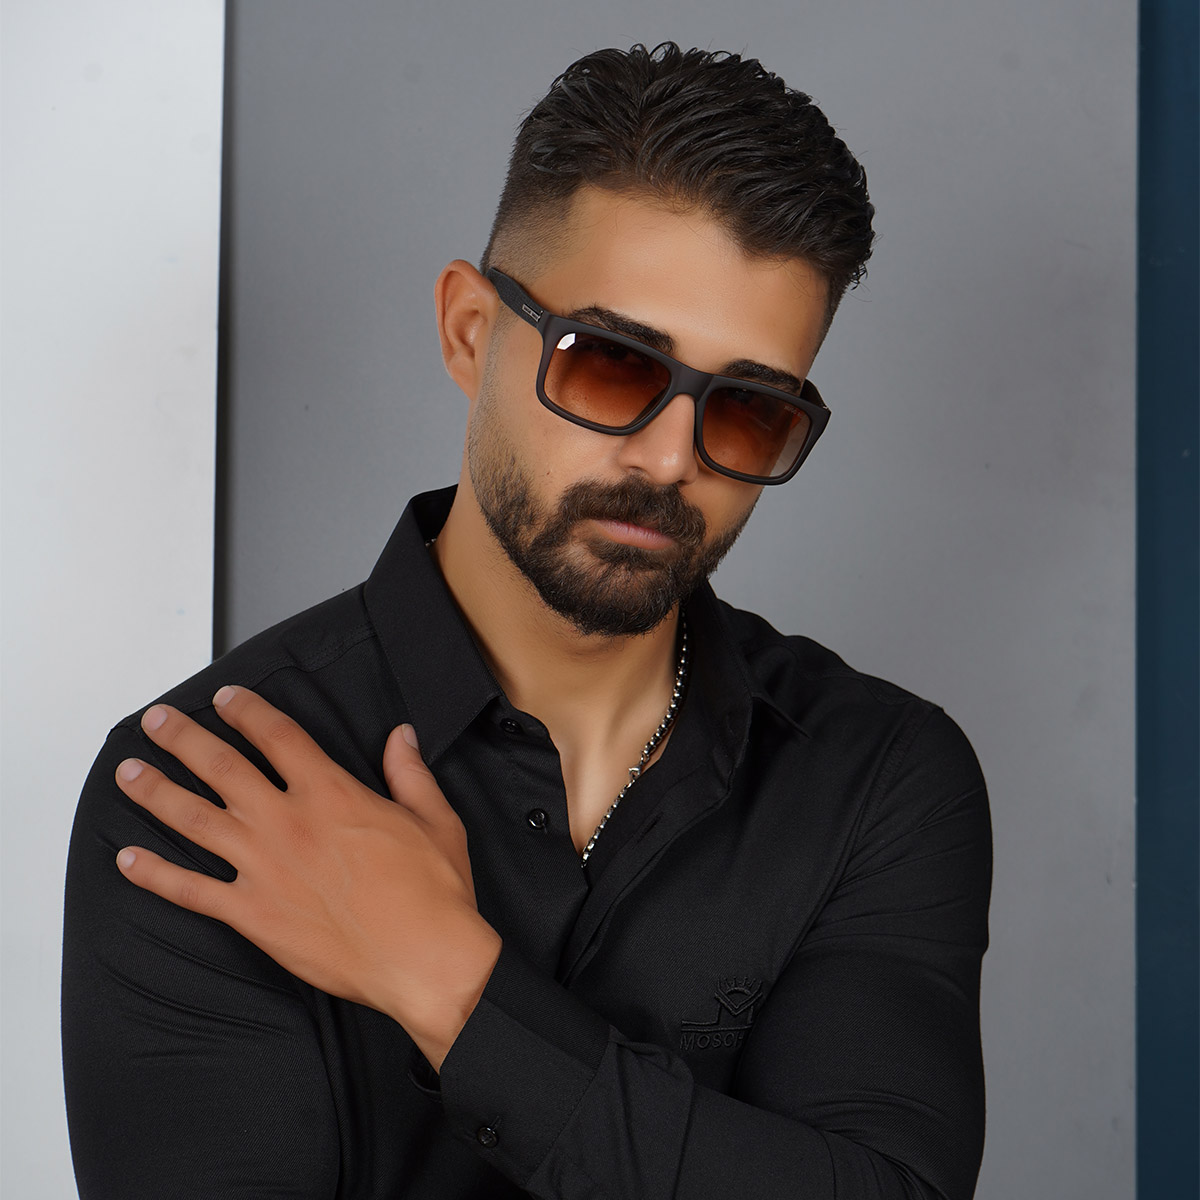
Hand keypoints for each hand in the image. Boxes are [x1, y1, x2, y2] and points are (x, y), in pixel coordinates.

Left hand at [114, 685, 501, 1069]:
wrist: (424, 958)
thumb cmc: (433, 891)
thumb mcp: (434, 818)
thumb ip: (409, 772)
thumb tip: (400, 735)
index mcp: (331, 792)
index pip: (277, 736)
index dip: (247, 711)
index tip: (225, 698)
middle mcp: (287, 822)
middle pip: (221, 766)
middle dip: (183, 738)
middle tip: (155, 721)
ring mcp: (264, 868)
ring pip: (194, 819)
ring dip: (156, 792)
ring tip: (128, 772)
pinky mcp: (253, 914)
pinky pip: (192, 890)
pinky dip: (155, 875)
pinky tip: (128, 859)